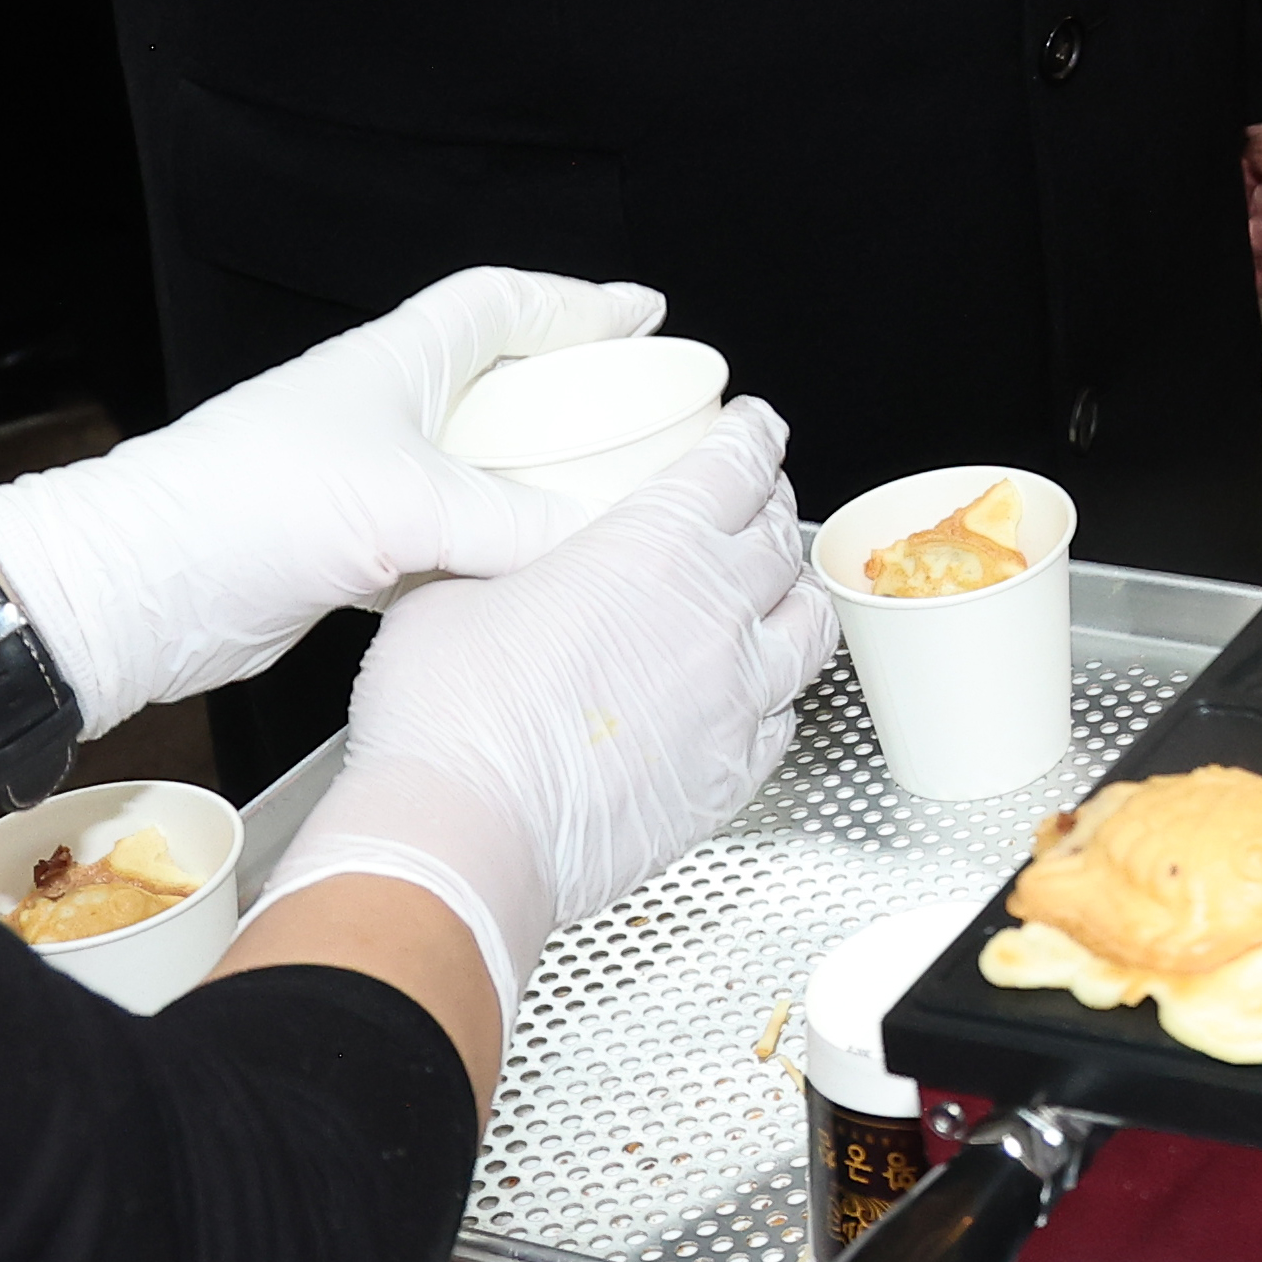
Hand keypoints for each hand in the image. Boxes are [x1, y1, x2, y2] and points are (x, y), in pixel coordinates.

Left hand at [0, 265, 673, 734]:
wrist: (141, 589)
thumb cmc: (249, 507)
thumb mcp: (404, 505)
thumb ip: (512, 522)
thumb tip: (596, 538)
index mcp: (397, 363)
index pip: (503, 304)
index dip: (576, 302)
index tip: (642, 312)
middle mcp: (383, 411)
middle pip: (498, 385)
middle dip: (570, 394)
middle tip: (640, 408)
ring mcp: (363, 481)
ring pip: (476, 469)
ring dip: (534, 481)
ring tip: (604, 497)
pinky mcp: (347, 549)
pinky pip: (447, 539)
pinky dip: (491, 551)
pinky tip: (526, 576)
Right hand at [258, 402, 833, 1014]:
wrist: (463, 834)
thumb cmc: (450, 718)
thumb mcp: (450, 590)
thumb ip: (494, 556)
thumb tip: (479, 550)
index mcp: (658, 545)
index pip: (740, 463)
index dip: (753, 436)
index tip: (754, 427)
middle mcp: (716, 614)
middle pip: (783, 536)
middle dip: (774, 508)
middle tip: (757, 503)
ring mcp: (736, 698)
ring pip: (812, 626)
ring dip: (796, 598)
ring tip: (777, 593)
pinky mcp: (733, 774)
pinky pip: (784, 718)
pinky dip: (777, 696)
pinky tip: (753, 696)